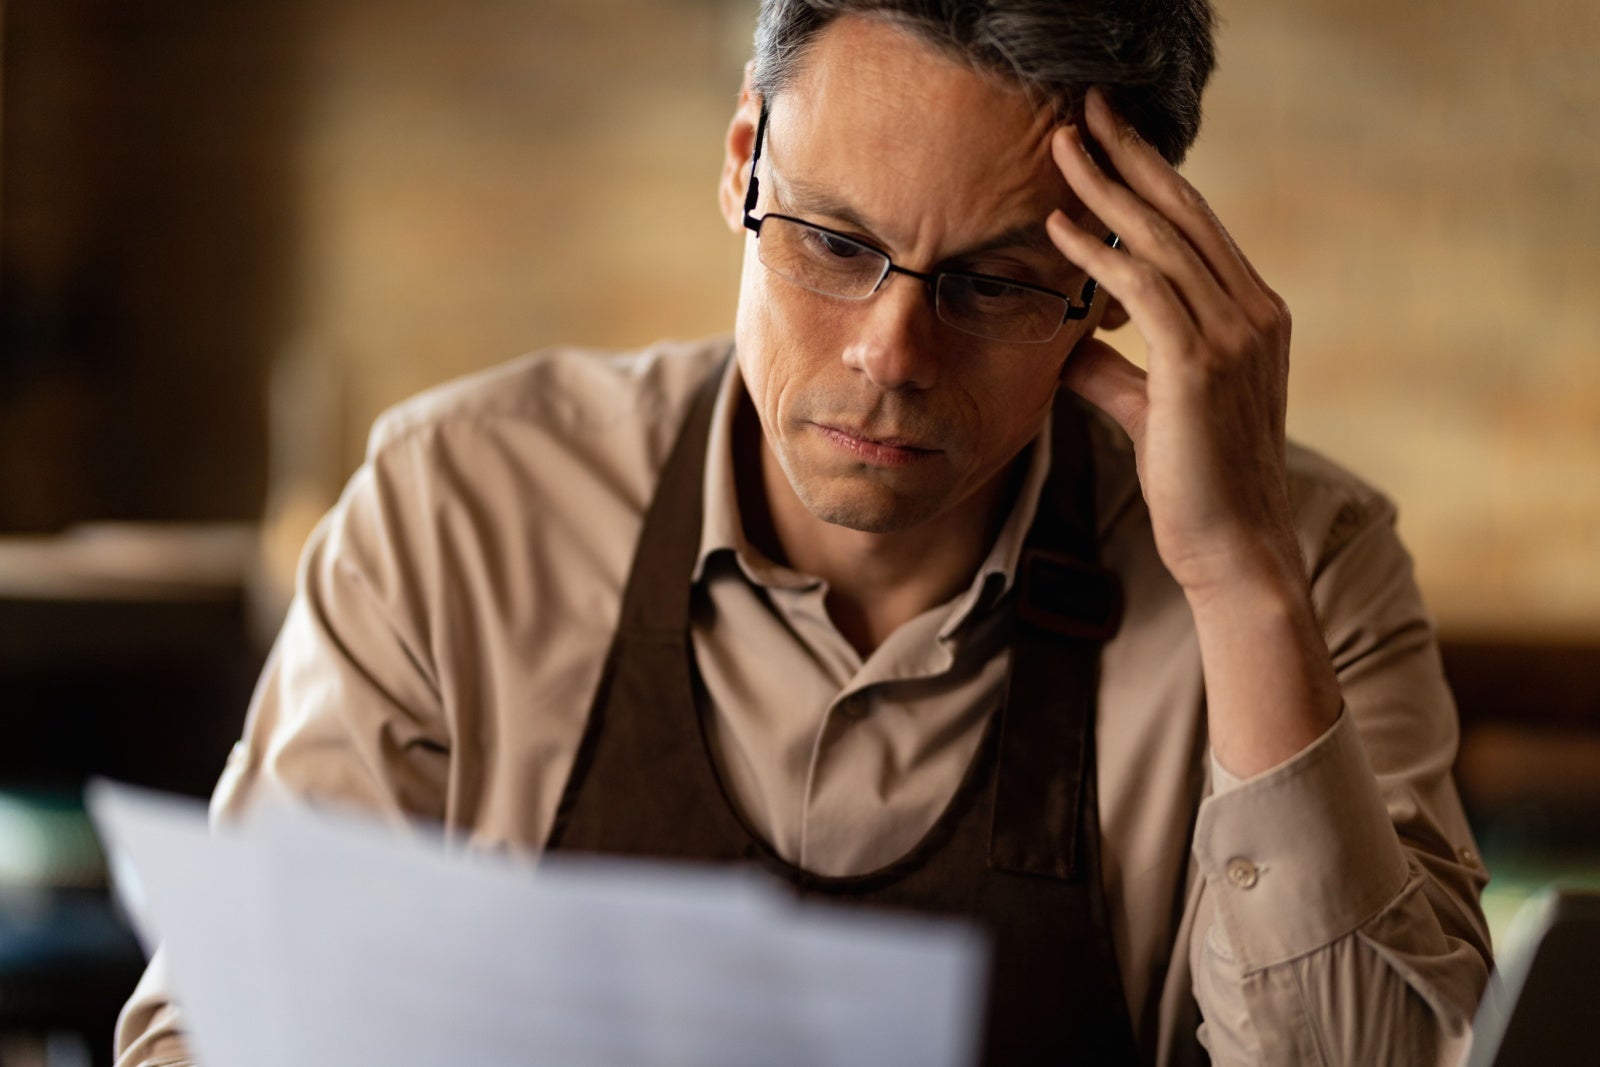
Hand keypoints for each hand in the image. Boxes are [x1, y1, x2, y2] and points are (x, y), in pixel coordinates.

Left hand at [1047, 87, 1301, 600]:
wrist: (1235, 552)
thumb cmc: (1197, 489)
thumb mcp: (1153, 413)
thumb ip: (1116, 371)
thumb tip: (1072, 344)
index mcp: (1254, 317)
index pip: (1198, 229)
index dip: (1152, 178)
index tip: (1110, 140)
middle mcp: (1255, 315)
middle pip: (1185, 214)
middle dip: (1132, 157)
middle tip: (1087, 111)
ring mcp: (1235, 337)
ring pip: (1163, 240)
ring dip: (1105, 190)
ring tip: (1061, 149)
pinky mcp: (1201, 368)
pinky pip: (1145, 289)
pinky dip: (1099, 255)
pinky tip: (1058, 229)